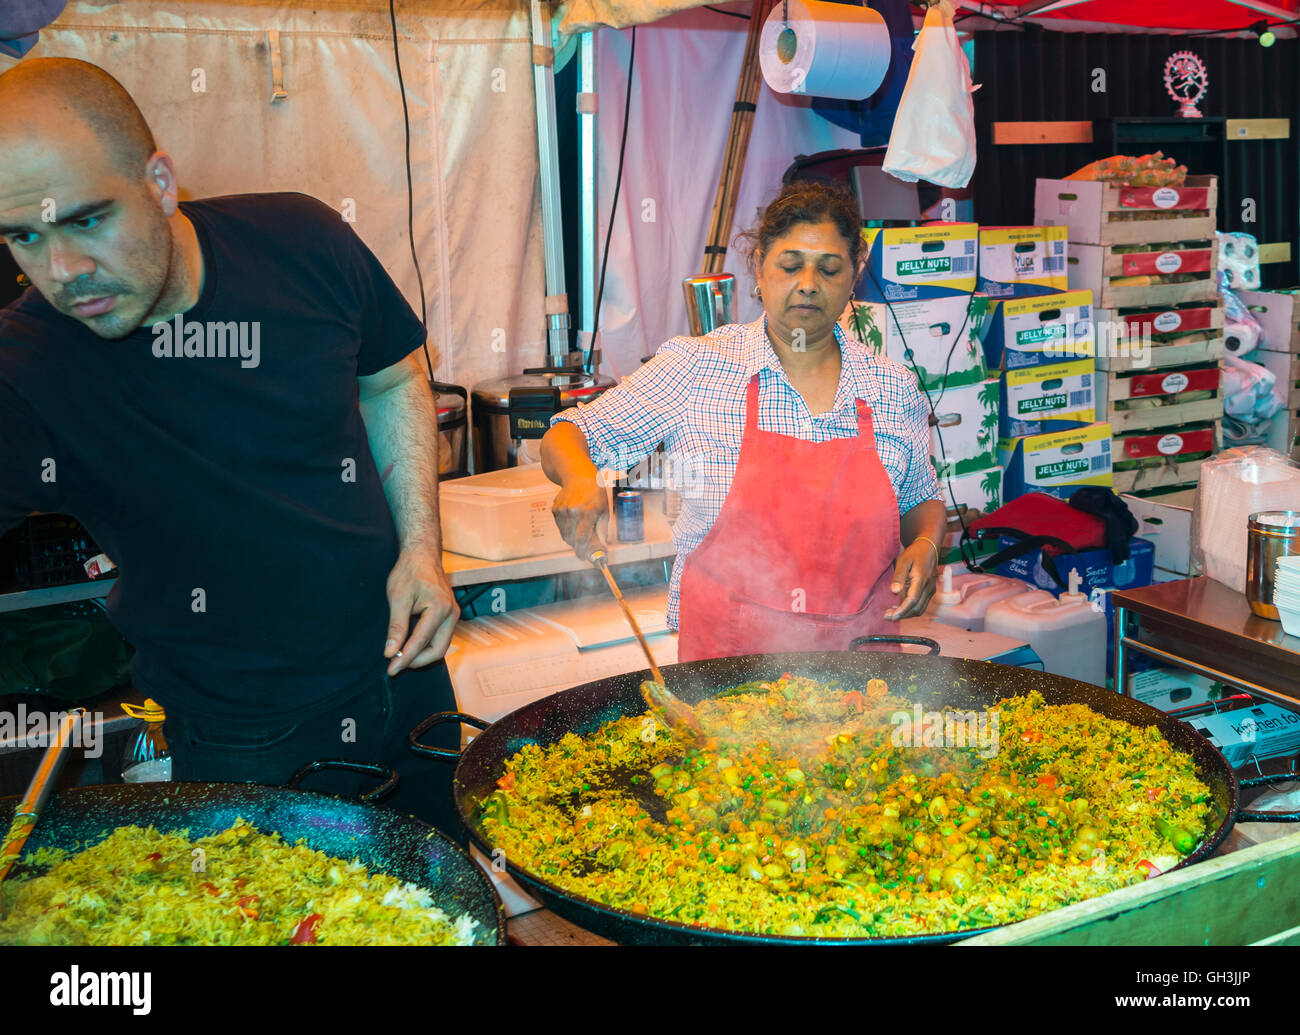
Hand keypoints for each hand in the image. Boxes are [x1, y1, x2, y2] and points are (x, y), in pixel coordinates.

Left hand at [384, 548, 459, 674]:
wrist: (422, 555)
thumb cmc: (409, 572)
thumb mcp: (398, 598)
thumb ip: (396, 627)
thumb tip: (391, 652)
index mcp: (439, 608)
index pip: (420, 641)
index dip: (405, 658)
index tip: (391, 669)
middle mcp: (452, 614)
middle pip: (438, 650)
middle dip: (417, 661)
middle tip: (397, 665)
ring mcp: (453, 615)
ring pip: (441, 646)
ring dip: (422, 655)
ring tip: (402, 657)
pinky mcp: (450, 615)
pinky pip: (441, 638)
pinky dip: (427, 646)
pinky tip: (411, 646)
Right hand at [550, 476, 609, 559]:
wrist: (578, 476)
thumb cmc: (595, 493)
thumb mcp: (604, 510)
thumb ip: (601, 530)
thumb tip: (600, 548)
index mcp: (588, 512)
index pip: (582, 538)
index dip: (583, 551)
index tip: (585, 558)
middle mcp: (573, 511)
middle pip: (571, 539)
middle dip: (578, 546)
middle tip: (585, 547)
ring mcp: (562, 510)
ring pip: (565, 534)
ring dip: (572, 538)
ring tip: (580, 531)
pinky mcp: (555, 509)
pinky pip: (560, 527)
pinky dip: (566, 529)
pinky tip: (573, 521)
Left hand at [884, 538, 938, 620]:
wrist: (929, 549)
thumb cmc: (914, 554)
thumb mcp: (903, 561)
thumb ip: (899, 576)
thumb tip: (895, 591)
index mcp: (921, 580)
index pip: (912, 601)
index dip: (902, 611)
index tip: (891, 616)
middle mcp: (928, 588)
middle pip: (916, 608)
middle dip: (902, 615)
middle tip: (886, 616)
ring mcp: (930, 590)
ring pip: (920, 609)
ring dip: (906, 614)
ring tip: (891, 613)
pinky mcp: (930, 591)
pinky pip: (921, 605)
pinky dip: (911, 609)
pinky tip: (900, 607)